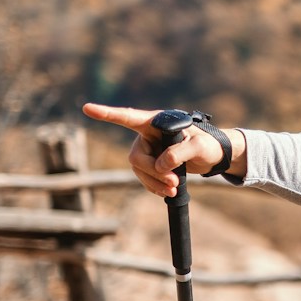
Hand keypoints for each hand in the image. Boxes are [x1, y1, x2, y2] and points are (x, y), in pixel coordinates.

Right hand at [81, 103, 229, 198]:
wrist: (212, 157)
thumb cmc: (208, 145)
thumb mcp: (200, 147)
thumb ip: (180, 153)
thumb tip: (161, 165)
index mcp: (156, 123)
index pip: (128, 117)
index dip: (107, 114)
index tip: (87, 108)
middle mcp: (147, 135)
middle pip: (136, 156)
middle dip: (153, 172)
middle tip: (174, 182)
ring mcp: (147, 151)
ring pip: (140, 170)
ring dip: (155, 182)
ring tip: (175, 188)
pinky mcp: (151, 165)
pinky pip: (145, 179)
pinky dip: (155, 187)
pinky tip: (168, 191)